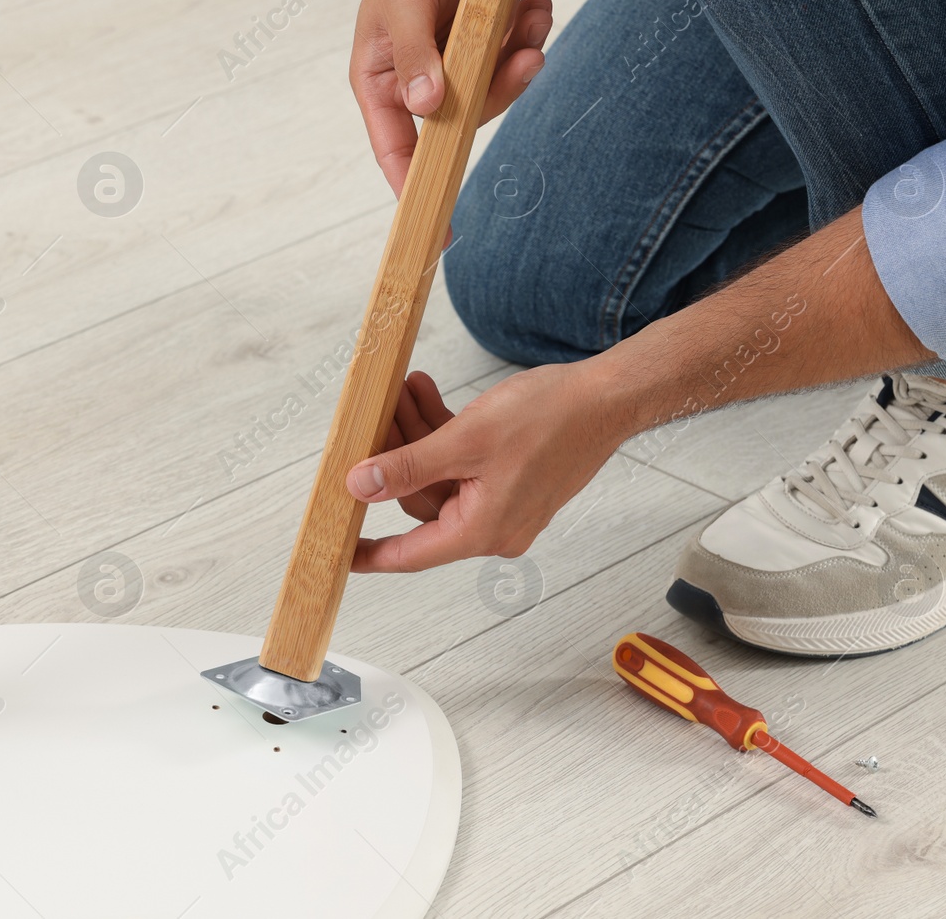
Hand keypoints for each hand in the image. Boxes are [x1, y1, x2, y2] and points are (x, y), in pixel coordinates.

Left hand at [346, 363, 630, 572]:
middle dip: (396, 457)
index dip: (370, 553)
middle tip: (376, 420)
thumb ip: (408, 466)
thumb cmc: (553, 419)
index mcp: (482, 530)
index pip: (411, 553)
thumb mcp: (465, 440)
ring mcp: (503, 502)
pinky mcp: (509, 478)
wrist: (607, 397)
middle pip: (422, 502)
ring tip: (404, 393)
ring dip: (418, 436)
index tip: (338, 551)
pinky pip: (462, 465)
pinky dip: (442, 435)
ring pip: (440, 476)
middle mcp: (494, 526)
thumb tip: (362, 486)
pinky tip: (427, 396)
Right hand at [351, 0, 552, 196]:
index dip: (414, 190)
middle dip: (497, 90)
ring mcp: (457, 65)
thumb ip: (415, 55)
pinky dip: (529, 35)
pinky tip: (534, 3)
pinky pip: (514, 62)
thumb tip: (425, 107)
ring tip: (531, 18)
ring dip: (520, 58)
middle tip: (525, 60)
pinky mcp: (489, 45)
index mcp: (380, 79)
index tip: (437, 230)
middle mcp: (418, 80)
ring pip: (495, 92)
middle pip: (459, 123)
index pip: (393, 149)